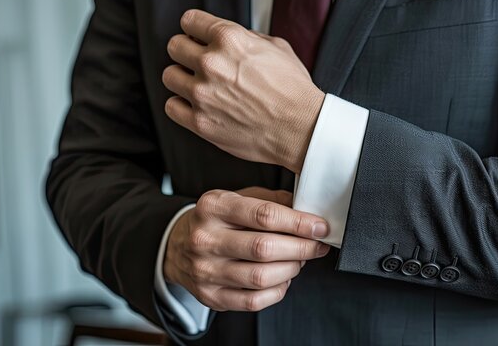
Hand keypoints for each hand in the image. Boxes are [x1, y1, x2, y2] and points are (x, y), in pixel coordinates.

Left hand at [162, 9, 324, 173]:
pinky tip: (197, 106)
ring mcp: (203, 94)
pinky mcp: (200, 122)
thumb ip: (247, 38)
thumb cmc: (294, 91)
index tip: (196, 36)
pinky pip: (172, 106)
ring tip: (199, 86)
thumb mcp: (278, 48)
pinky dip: (181, 106)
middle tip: (198, 62)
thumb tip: (232, 39)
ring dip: (182, 79)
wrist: (301, 128)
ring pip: (170, 76)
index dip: (195, 29)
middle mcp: (212, 64)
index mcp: (229, 39)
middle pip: (175, 47)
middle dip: (186, 52)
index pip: (189, 21)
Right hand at [163, 187, 330, 311]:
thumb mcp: (237, 198)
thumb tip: (308, 210)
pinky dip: (277, 291)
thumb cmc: (217, 220)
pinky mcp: (210, 296)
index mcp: (214, 207)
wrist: (178, 246)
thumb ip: (271, 200)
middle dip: (301, 248)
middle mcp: (205, 239)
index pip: (264, 215)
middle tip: (316, 245)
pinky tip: (282, 278)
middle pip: (264, 248)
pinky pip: (253, 301)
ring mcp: (206, 270)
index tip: (319, 227)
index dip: (299, 223)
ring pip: (261, 277)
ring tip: (299, 260)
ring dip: (291, 269)